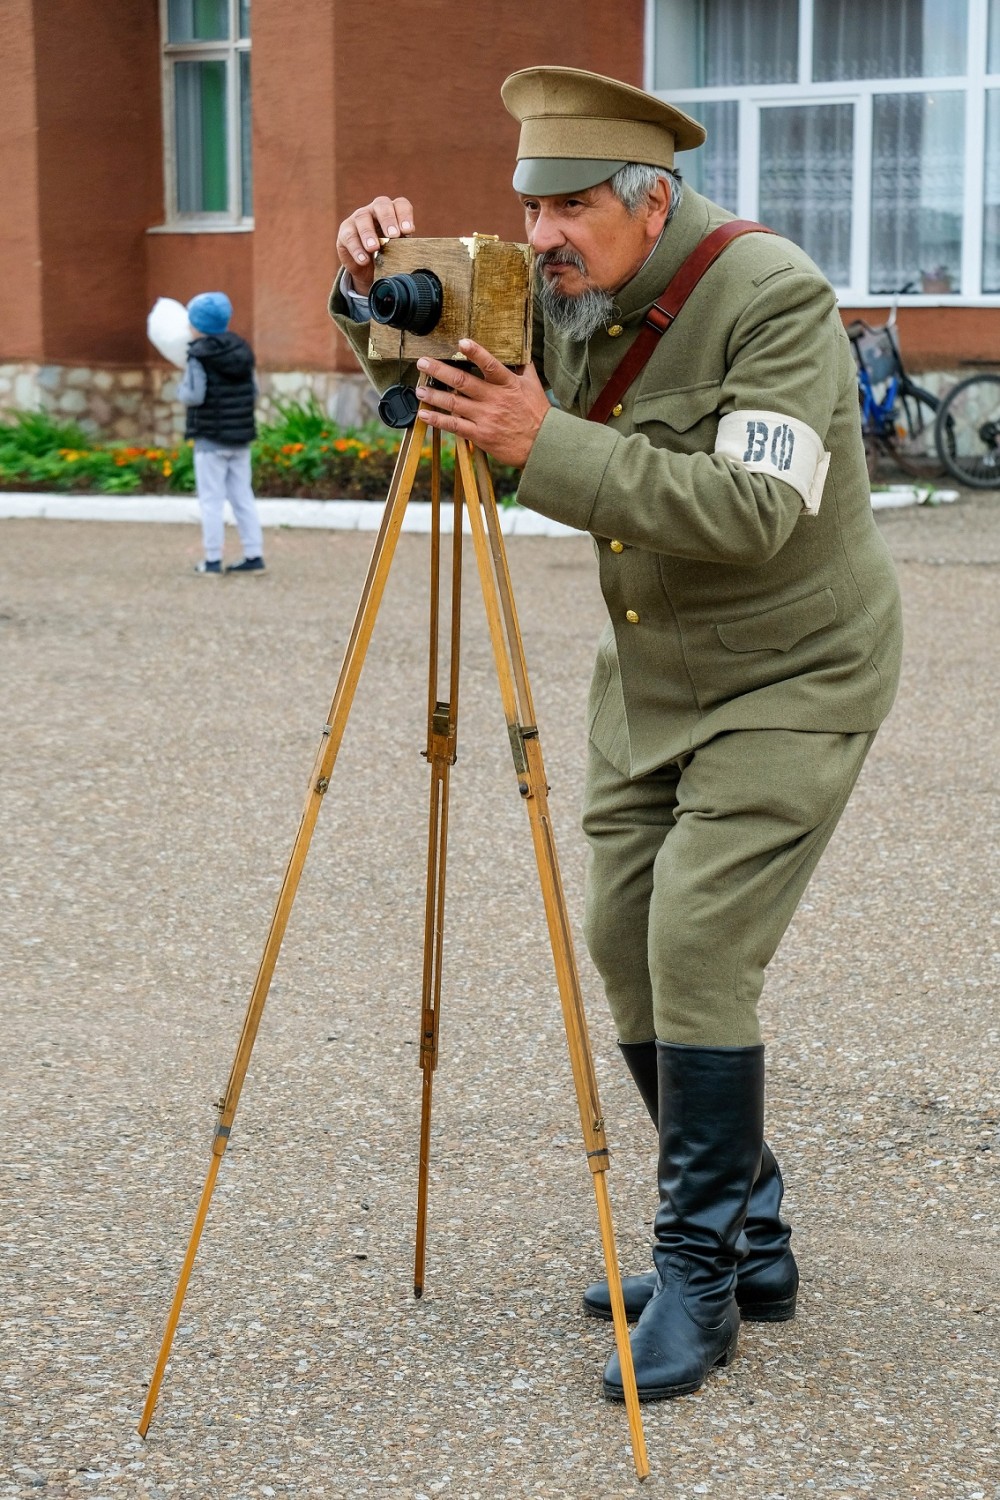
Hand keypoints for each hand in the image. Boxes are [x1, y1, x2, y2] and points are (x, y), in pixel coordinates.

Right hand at [336, 196, 415, 294]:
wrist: (369, 270)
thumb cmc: (388, 255)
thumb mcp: (399, 251)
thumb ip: (405, 248)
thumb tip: (415, 253)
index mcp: (393, 212)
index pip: (400, 204)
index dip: (405, 215)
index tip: (408, 230)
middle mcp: (375, 210)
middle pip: (381, 205)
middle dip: (388, 219)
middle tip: (393, 235)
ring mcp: (358, 219)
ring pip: (362, 218)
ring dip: (369, 233)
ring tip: (374, 248)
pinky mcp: (345, 232)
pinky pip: (349, 236)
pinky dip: (356, 249)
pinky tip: (364, 260)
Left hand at [415, 340, 550, 467]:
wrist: (542, 445)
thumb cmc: (538, 414)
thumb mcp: (533, 385)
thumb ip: (522, 366)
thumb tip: (517, 348)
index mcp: (507, 384)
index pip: (490, 364)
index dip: (476, 352)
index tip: (461, 341)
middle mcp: (494, 399)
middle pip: (462, 381)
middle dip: (439, 370)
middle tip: (422, 363)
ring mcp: (485, 417)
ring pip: (453, 403)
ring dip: (433, 395)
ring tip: (418, 389)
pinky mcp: (480, 435)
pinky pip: (454, 426)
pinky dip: (437, 420)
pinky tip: (424, 414)